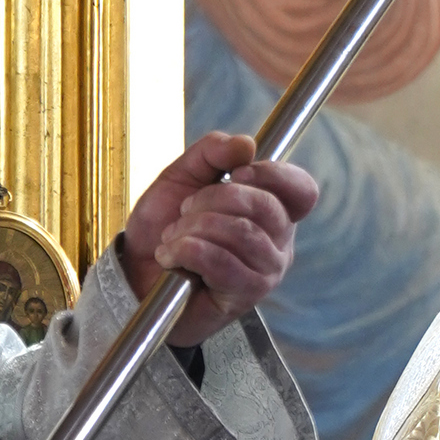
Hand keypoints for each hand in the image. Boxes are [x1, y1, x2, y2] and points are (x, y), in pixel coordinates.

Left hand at [119, 133, 319, 342]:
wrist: (137, 272)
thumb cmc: (164, 227)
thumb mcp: (182, 176)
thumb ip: (212, 153)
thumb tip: (246, 144)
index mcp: (273, 211)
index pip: (302, 190)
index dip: (274, 175)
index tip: (237, 173)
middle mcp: (279, 243)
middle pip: (265, 206)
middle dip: (212, 200)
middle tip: (184, 210)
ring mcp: (267, 272)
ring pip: (242, 233)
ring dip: (194, 229)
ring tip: (173, 237)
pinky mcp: (245, 295)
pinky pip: (222, 262)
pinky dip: (187, 251)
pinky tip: (171, 257)